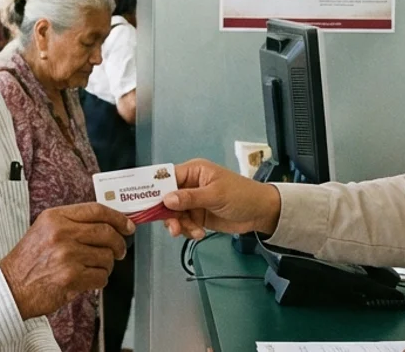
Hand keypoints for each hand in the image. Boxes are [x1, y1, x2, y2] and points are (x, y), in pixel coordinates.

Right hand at [0, 202, 134, 319]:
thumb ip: (73, 223)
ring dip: (106, 266)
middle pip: (107, 233)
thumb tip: (109, 224)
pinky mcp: (71, 277)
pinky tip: (87, 280)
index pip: (96, 210)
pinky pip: (101, 277)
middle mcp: (61, 233)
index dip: (117, 217)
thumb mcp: (45, 230)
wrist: (11, 287)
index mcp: (55, 217)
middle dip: (119, 244)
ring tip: (93, 268)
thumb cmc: (29, 261)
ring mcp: (67, 255)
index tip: (128, 225)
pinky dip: (99, 280)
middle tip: (119, 251)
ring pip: (106, 257)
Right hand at [162, 159, 281, 239]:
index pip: (167, 178)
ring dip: (180, 225)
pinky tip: (199, 233)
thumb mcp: (216, 195)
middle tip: (174, 227)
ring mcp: (193, 202)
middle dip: (168, 214)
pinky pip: (184, 224)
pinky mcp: (197, 216)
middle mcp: (189, 185)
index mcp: (193, 172)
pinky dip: (188, 231)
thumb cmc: (241, 195)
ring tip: (193, 231)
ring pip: (174, 215)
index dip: (155, 189)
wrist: (260, 213)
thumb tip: (166, 199)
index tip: (144, 202)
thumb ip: (190, 198)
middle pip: (166, 199)